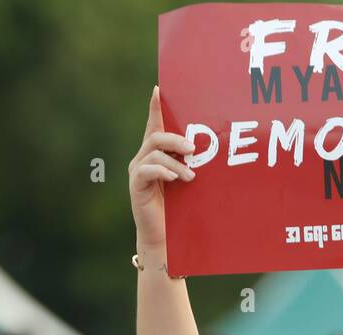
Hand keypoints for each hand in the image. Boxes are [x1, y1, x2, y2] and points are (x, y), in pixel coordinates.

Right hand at [128, 86, 195, 250]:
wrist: (166, 237)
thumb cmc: (180, 209)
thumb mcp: (188, 181)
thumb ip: (190, 163)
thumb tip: (207, 148)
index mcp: (156, 154)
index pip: (155, 126)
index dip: (156, 108)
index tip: (159, 89)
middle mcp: (143, 159)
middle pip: (156, 137)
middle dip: (176, 139)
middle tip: (195, 149)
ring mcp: (137, 172)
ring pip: (154, 153)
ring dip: (176, 162)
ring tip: (190, 176)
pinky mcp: (135, 186)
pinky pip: (146, 170)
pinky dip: (162, 171)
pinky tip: (175, 178)